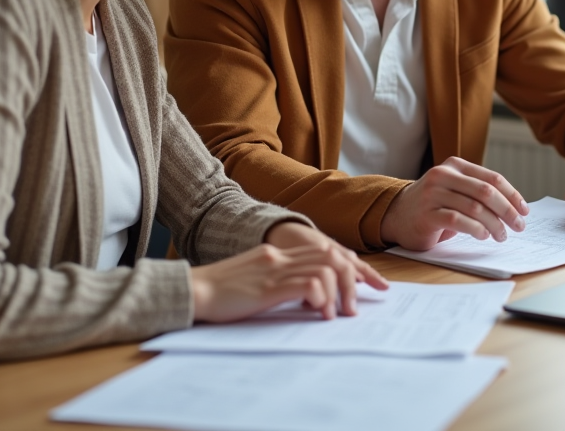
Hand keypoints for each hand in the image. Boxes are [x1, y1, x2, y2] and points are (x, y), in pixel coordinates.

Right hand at [189, 225, 385, 322]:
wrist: (194, 291)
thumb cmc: (220, 293)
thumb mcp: (254, 280)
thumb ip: (279, 281)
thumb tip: (308, 295)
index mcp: (277, 253)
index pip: (324, 250)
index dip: (351, 265)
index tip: (370, 282)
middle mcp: (280, 256)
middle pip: (332, 256)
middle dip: (354, 278)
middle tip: (359, 304)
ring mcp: (275, 269)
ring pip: (326, 268)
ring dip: (340, 292)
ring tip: (341, 314)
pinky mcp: (269, 286)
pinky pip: (308, 284)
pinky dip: (322, 298)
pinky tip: (321, 313)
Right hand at [380, 157, 529, 250]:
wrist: (396, 214)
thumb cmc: (433, 205)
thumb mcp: (456, 190)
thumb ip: (478, 193)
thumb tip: (515, 208)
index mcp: (455, 166)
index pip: (492, 178)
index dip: (512, 195)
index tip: (524, 211)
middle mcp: (443, 175)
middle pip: (486, 191)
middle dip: (507, 211)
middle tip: (518, 226)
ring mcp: (433, 193)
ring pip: (474, 207)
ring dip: (494, 224)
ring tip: (501, 235)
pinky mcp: (426, 213)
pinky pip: (458, 220)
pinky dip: (476, 229)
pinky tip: (483, 236)